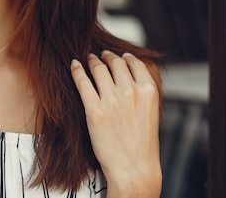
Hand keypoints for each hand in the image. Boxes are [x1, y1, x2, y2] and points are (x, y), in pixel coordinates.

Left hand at [70, 51, 161, 197]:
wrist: (134, 169)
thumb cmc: (142, 145)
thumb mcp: (152, 112)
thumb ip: (144, 92)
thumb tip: (132, 77)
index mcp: (148, 90)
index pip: (135, 63)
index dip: (126, 56)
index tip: (120, 55)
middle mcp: (131, 91)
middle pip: (116, 63)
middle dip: (108, 56)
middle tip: (102, 55)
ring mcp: (112, 100)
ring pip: (99, 69)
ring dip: (93, 61)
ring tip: (89, 59)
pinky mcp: (94, 110)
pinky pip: (82, 82)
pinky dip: (77, 70)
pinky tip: (74, 65)